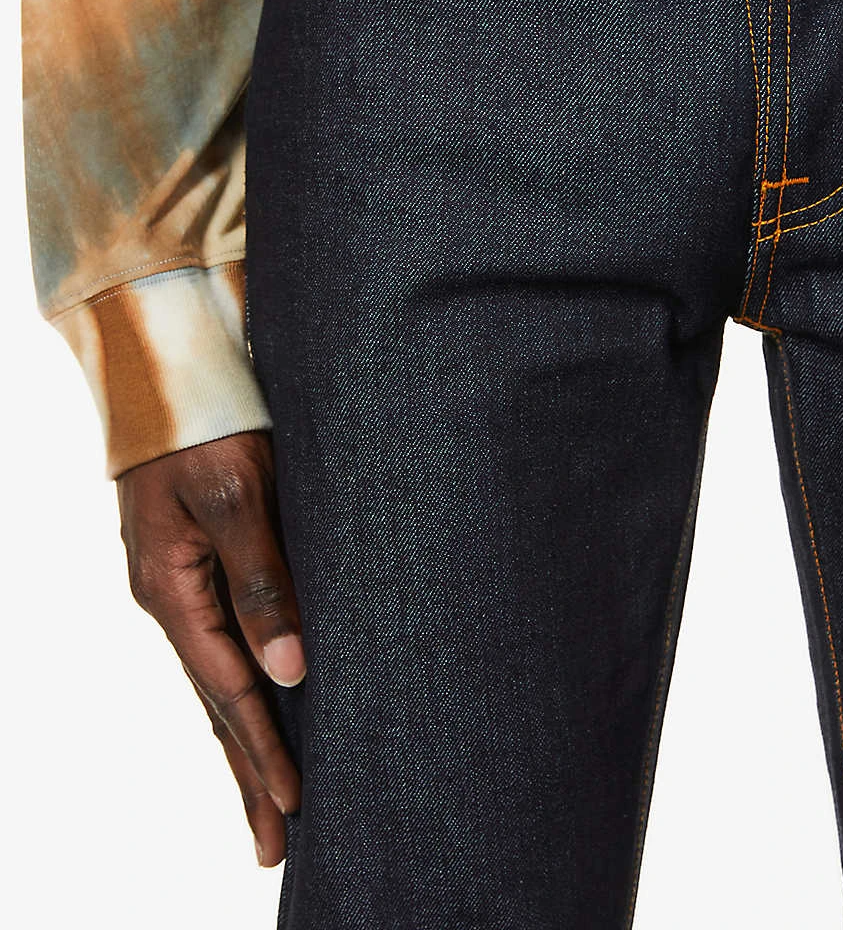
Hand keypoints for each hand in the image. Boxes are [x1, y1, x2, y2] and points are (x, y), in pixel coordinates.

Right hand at [116, 430, 303, 867]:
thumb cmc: (209, 427)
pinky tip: (257, 707)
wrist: (171, 373)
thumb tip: (288, 672)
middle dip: (247, 772)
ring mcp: (179, 585)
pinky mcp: (197, 565)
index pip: (227, 689)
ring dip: (243, 740)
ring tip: (269, 799)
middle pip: (215, 701)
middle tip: (275, 845)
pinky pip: (219, 644)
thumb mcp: (239, 499)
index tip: (296, 803)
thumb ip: (261, 583)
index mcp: (173, 591)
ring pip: (217, 677)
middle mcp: (171, 599)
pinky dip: (239, 689)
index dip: (262, 747)